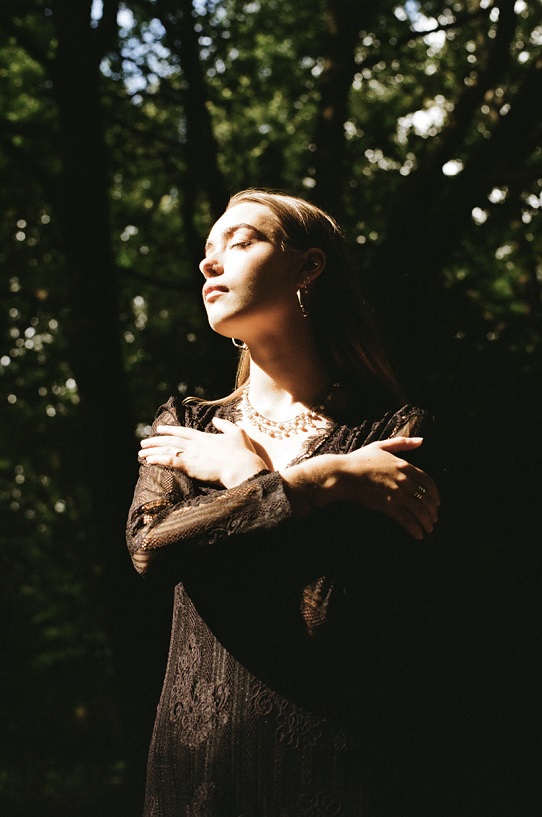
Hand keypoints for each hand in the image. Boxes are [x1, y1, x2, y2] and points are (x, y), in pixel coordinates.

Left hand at [138, 417, 267, 487]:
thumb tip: (216, 419)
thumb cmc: (242, 453)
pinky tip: (149, 460)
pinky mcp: (190, 467)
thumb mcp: (237, 433)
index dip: (169, 430)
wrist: (242, 468)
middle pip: (171, 440)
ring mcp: (191, 455)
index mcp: (204, 437)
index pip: (182, 431)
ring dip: (153, 451)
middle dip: (156, 441)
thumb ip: (225, 425)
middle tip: (144, 442)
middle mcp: (195, 444)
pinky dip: (158, 460)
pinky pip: (170, 462)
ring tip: (141, 453)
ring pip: (167, 450)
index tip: (159, 429)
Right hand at [282, 437, 439, 540]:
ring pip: (418, 509)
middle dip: (432, 511)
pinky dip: (414, 528)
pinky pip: (406, 519)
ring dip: (426, 521)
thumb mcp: (381, 446)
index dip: (435, 494)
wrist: (341, 473)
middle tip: (433, 520)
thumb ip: (402, 443)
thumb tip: (422, 440)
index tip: (437, 503)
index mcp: (403, 465)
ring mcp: (395, 492)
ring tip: (428, 529)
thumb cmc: (358, 459)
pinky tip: (418, 535)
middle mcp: (402, 479)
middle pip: (426, 497)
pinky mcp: (386, 505)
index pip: (428, 481)